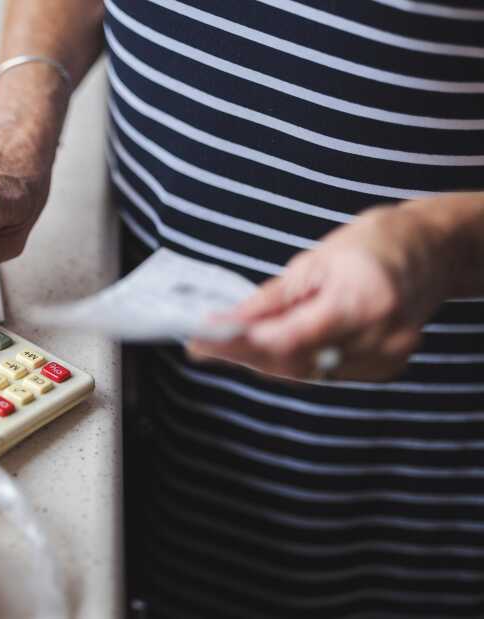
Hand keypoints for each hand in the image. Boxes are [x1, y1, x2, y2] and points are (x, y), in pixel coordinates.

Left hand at [186, 200, 459, 381]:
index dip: (241, 343)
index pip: (289, 337)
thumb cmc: (372, 244)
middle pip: (295, 361)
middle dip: (243, 355)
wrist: (431, 250)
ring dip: (263, 362)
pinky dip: (294, 362)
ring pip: (307, 373)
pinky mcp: (386, 366)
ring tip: (225, 346)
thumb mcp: (314, 261)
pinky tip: (267, 351)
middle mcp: (380, 335)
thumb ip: (270, 299)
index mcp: (362, 300)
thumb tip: (226, 319)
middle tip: (202, 346)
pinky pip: (326, 373)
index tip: (202, 340)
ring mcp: (387, 356)